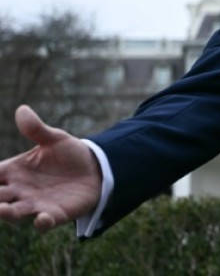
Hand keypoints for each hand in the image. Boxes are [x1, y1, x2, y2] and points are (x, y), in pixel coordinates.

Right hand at [0, 105, 101, 231]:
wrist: (96, 169)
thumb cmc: (69, 154)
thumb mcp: (55, 139)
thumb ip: (37, 129)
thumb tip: (22, 109)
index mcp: (14, 171)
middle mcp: (20, 190)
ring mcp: (35, 204)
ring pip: (14, 213)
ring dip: (6, 214)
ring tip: (1, 210)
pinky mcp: (55, 214)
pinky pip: (44, 223)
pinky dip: (41, 223)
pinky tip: (42, 219)